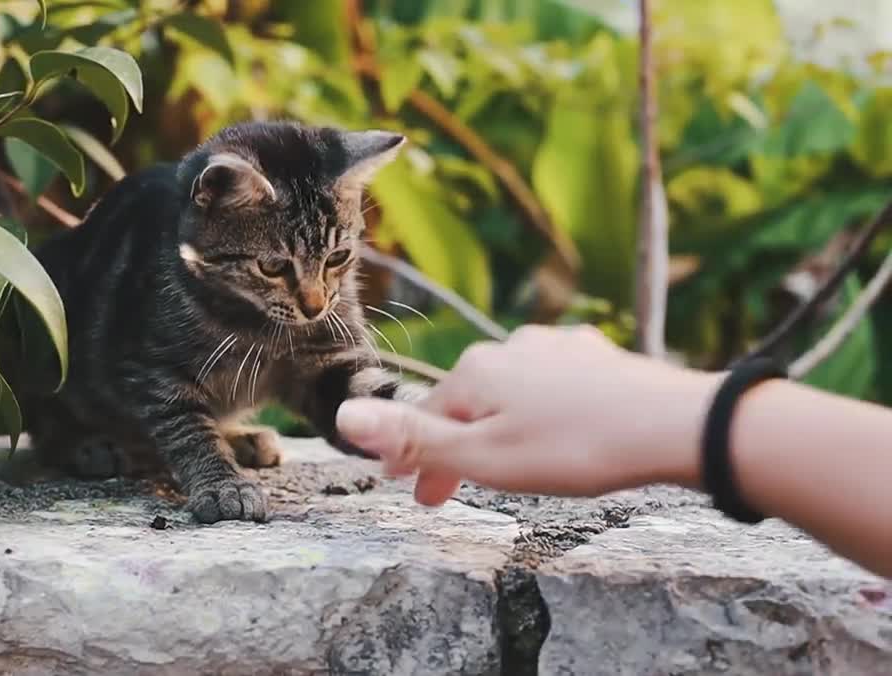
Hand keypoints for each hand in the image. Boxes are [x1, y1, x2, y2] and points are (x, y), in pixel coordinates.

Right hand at [335, 325, 719, 504]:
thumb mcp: (484, 458)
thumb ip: (414, 440)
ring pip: (508, 391)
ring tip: (506, 460)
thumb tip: (342, 415)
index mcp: (473, 373)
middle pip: (465, 404)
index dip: (413, 461)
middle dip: (454, 446)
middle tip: (448, 493)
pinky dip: (540, 409)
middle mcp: (508, 347)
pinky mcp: (594, 354)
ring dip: (497, 426)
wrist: (674, 426)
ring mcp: (554, 346)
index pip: (425, 420)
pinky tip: (558, 423)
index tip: (410, 493)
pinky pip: (550, 383)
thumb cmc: (575, 448)